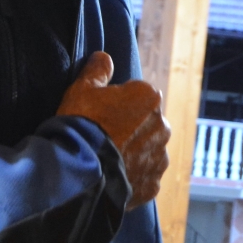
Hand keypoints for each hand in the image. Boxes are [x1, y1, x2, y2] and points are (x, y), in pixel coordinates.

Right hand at [56, 52, 169, 208]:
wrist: (80, 171)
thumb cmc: (82, 124)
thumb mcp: (82, 89)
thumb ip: (97, 70)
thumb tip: (104, 57)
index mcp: (149, 97)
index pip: (137, 95)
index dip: (117, 104)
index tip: (100, 115)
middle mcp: (162, 126)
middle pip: (145, 124)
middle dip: (129, 129)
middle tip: (102, 138)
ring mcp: (160, 158)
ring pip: (146, 152)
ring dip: (132, 154)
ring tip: (105, 160)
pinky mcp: (153, 184)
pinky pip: (143, 177)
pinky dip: (131, 177)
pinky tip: (110, 176)